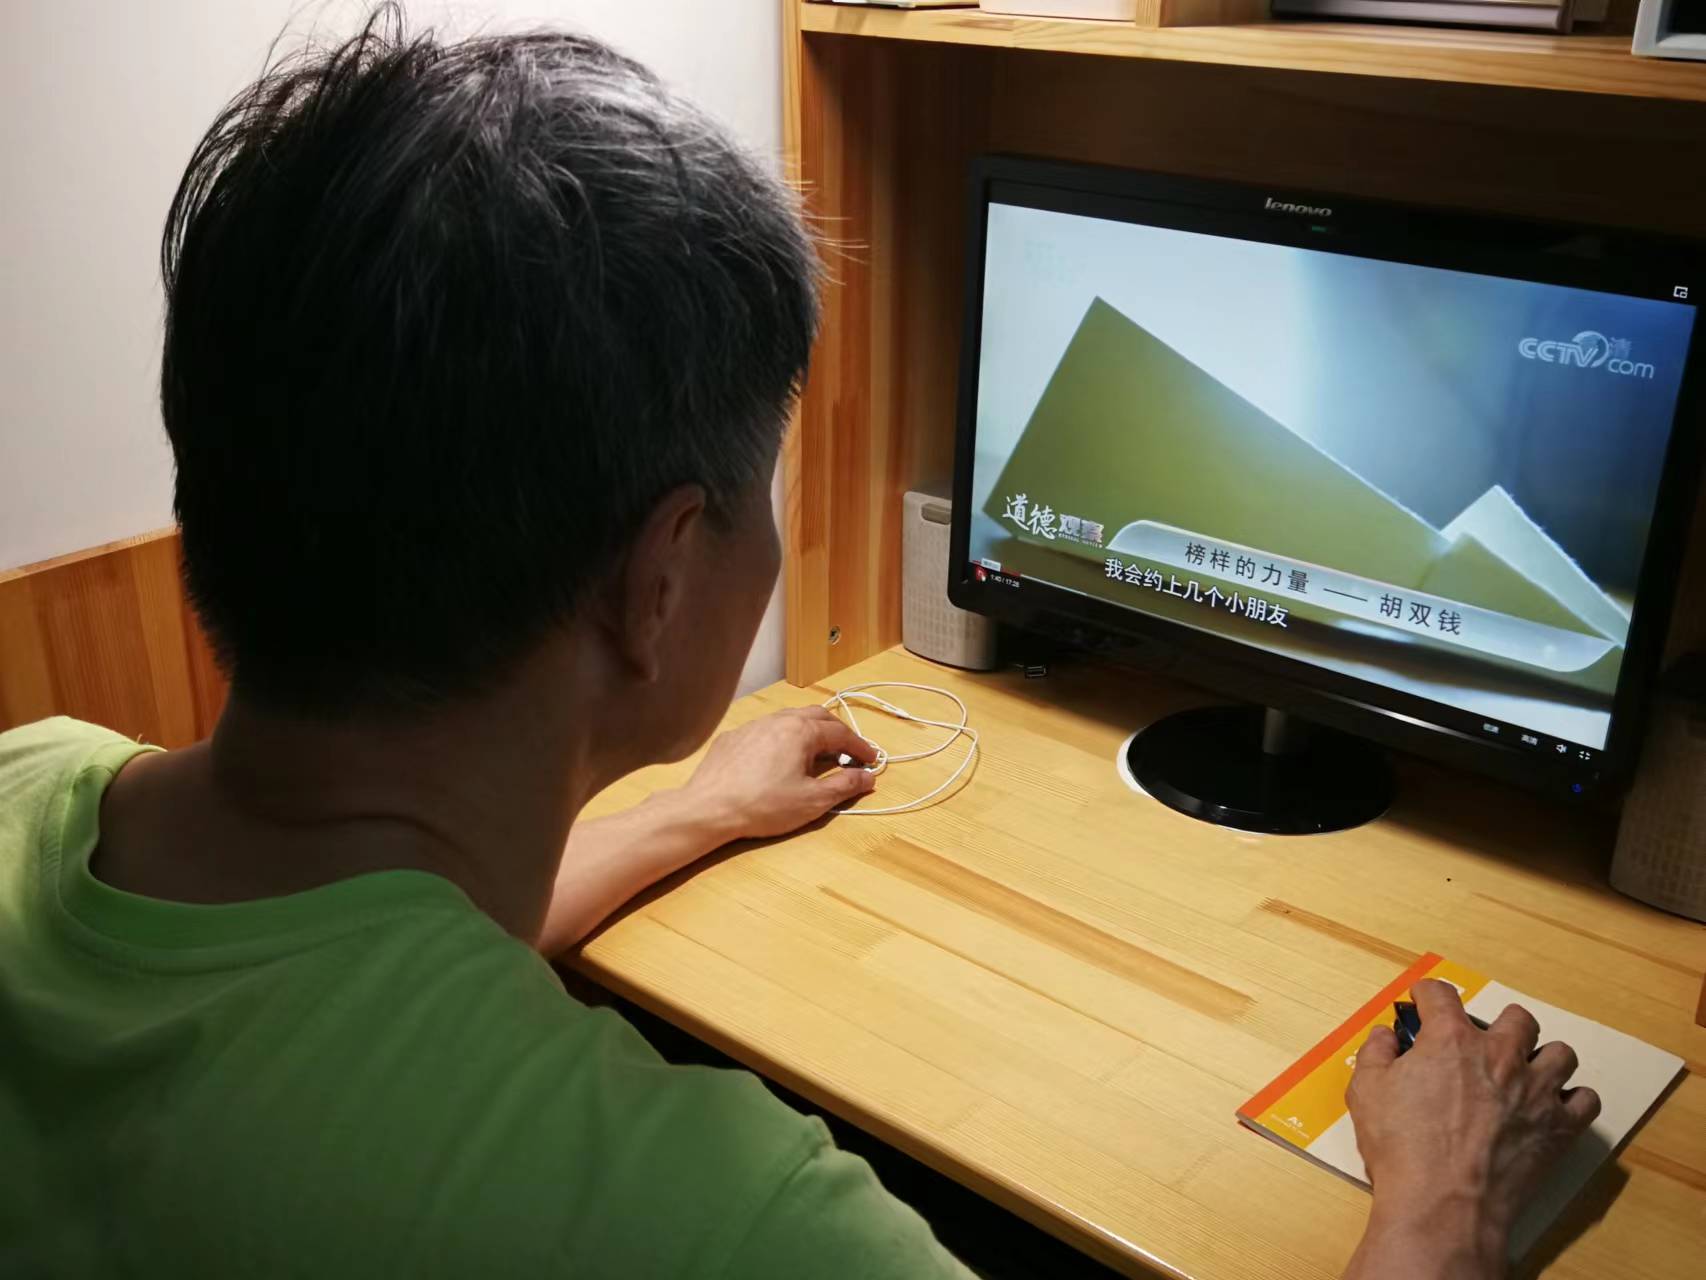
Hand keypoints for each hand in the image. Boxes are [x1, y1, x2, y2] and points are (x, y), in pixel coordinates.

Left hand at [679, 706, 877, 842]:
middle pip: (816, 716)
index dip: (859, 747)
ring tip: (816, 752)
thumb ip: (844, 786)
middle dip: (837, 732)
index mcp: (801, 731)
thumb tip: (867, 776)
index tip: (871, 761)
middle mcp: (778, 720)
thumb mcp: (812, 801)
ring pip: (789, 719)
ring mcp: (753, 726)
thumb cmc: (764, 805)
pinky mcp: (732, 737)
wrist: (708, 808)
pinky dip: (782, 739)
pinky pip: (765, 730)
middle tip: (847, 751)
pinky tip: (778, 758)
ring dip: (809, 731)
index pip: (841, 733)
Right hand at [1344, 979, 1600, 1272]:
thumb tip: (1384, 1037)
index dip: (1428, 994)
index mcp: (1450, 1040)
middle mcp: (1500, 1056)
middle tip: (1484, 1042)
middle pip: (1516, 1018)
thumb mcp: (1367, 1093)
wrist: (1443, 1205)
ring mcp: (1535, 1091)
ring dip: (1543, 1058)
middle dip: (1499, 1023)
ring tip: (1527, 1072)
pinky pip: (1585, 1100)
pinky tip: (1553, 1107)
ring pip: (1560, 1053)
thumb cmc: (1404, 1150)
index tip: (1424, 1000)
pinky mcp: (1558, 1128)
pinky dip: (1572, 1100)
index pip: (1442, 995)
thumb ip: (1375, 1054)